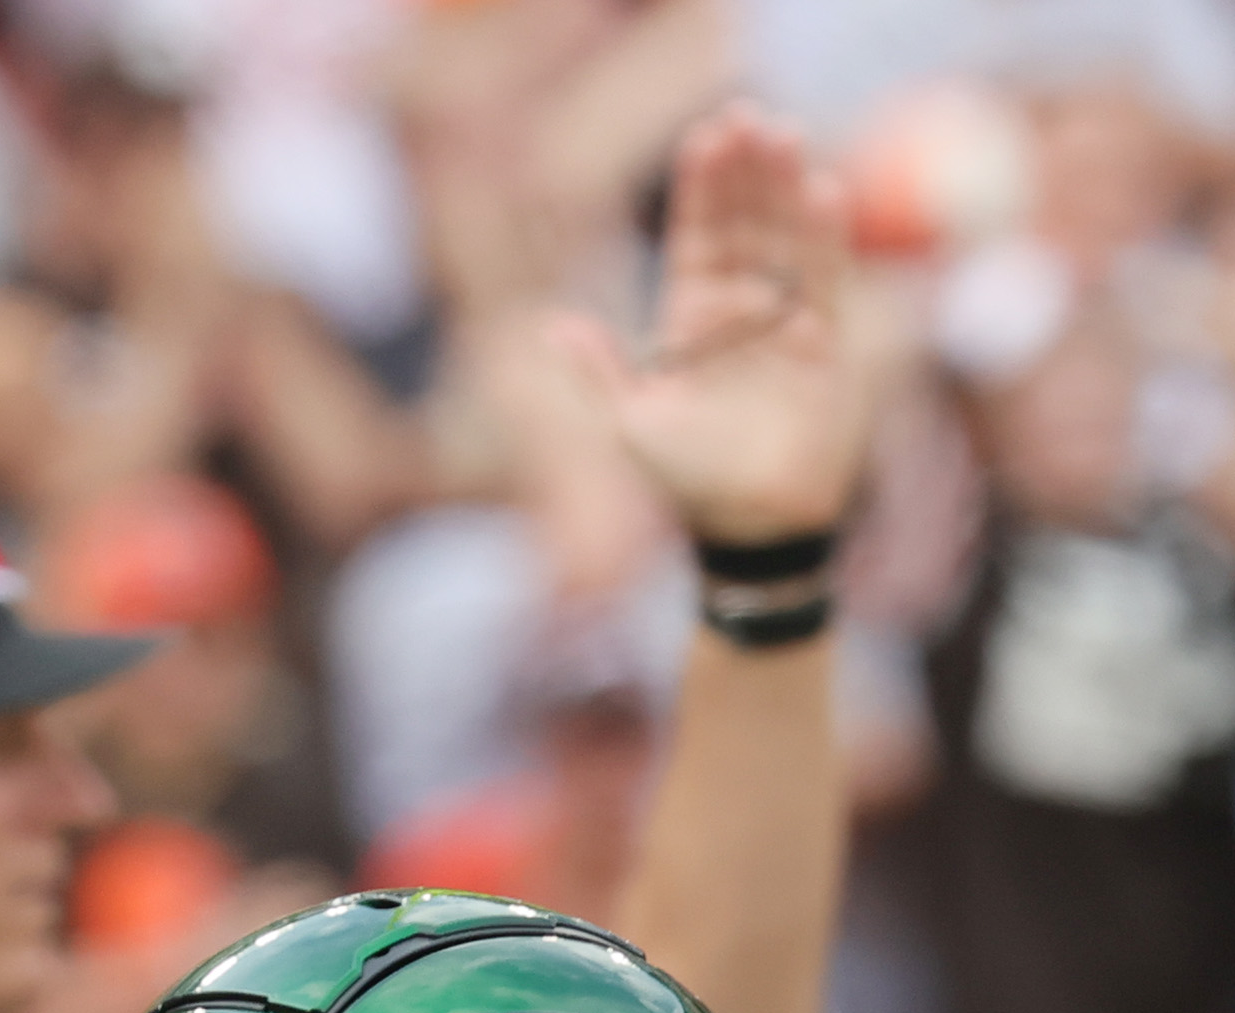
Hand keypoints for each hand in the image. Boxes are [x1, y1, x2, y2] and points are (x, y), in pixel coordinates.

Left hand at [554, 103, 875, 543]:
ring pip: (787, 240)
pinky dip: (826, 239)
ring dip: (786, 188)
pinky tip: (823, 192)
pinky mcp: (826, 343)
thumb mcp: (632, 427)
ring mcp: (785, 321)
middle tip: (749, 117)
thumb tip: (552, 328)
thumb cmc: (687, 482)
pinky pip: (827, 282)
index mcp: (688, 318)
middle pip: (744, 224)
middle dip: (746, 173)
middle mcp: (739, 309)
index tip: (705, 137)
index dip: (701, 189)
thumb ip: (598, 375)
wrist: (749, 529)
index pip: (696, 236)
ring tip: (786, 136)